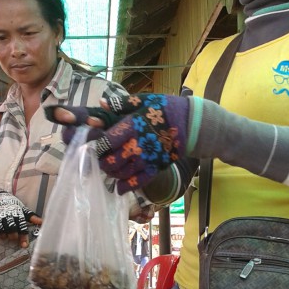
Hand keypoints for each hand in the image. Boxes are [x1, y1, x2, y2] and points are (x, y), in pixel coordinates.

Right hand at [0, 187, 41, 246]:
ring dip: (2, 235)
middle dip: (13, 236)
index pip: (21, 226)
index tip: (25, 245)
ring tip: (4, 237)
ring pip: (0, 230)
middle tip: (13, 238)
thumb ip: (31, 217)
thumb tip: (42, 222)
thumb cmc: (11, 204)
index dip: (23, 236)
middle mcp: (7, 216)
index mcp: (17, 214)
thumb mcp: (22, 209)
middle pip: (10, 228)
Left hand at [46, 93, 189, 192]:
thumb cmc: (165, 109)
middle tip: (102, 161)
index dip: (99, 147)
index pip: (107, 142)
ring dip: (112, 174)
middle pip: (112, 162)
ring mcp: (147, 159)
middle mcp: (137, 145)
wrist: (190, 124)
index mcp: (132, 126)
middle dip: (103, 163)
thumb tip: (101, 103)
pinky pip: (138, 182)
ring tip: (110, 170)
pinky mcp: (156, 168)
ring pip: (122, 174)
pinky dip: (126, 187)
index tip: (97, 147)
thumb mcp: (144, 100)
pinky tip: (119, 189)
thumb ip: (121, 104)